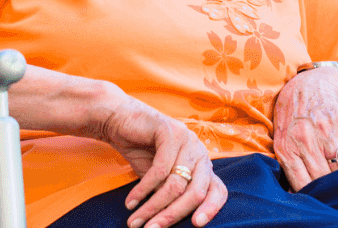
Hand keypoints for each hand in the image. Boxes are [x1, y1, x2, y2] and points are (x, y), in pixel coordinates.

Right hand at [99, 97, 226, 227]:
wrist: (119, 120)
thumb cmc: (141, 150)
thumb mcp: (159, 178)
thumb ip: (170, 193)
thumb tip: (170, 219)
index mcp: (203, 164)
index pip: (218, 190)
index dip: (211, 209)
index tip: (197, 225)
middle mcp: (200, 152)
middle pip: (196, 191)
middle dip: (173, 214)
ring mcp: (188, 140)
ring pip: (176, 184)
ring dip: (153, 206)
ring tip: (135, 221)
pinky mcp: (171, 132)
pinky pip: (160, 170)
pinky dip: (143, 189)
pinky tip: (131, 201)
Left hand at [272, 67, 337, 190]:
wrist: (309, 87)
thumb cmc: (292, 119)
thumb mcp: (281, 142)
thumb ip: (287, 166)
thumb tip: (291, 195)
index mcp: (287, 148)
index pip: (303, 185)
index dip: (311, 194)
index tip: (315, 195)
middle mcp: (306, 140)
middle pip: (323, 178)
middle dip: (326, 185)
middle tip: (328, 185)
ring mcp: (326, 132)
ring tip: (336, 171)